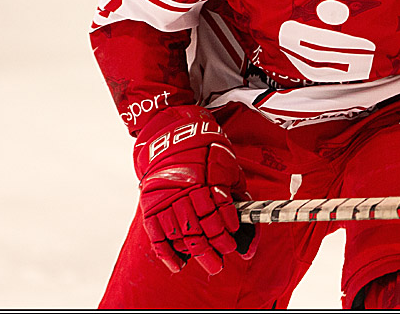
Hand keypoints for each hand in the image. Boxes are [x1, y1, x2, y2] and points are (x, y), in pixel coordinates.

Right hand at [133, 105, 255, 273]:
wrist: (172, 134)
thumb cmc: (206, 150)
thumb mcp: (226, 162)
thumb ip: (235, 189)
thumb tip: (249, 217)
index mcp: (205, 176)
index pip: (219, 208)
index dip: (227, 227)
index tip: (235, 240)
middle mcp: (185, 188)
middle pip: (200, 226)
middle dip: (215, 247)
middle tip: (221, 261)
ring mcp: (165, 198)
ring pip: (180, 233)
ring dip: (196, 252)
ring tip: (210, 264)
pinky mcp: (150, 205)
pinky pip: (157, 234)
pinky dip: (167, 253)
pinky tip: (179, 264)